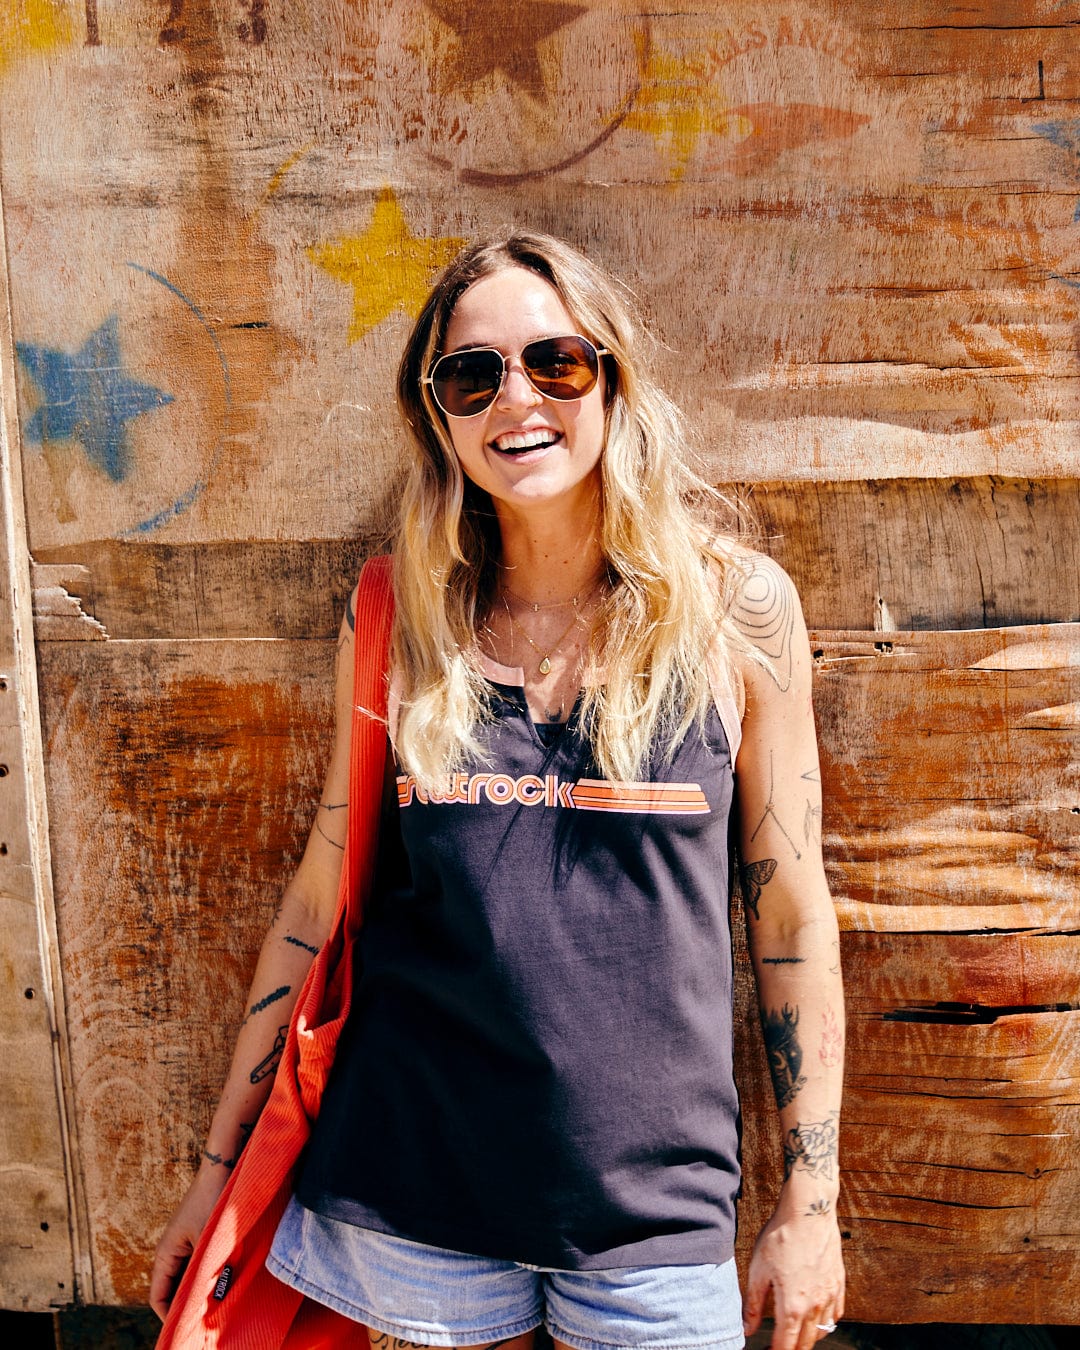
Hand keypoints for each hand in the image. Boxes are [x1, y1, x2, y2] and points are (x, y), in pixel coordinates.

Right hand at [149, 1164, 229, 1320]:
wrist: (222, 1167)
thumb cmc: (213, 1201)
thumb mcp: (209, 1242)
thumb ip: (204, 1272)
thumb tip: (207, 1302)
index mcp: (165, 1254)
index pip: (158, 1298)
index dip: (169, 1318)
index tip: (186, 1333)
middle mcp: (171, 1251)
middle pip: (171, 1290)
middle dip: (185, 1308)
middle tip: (203, 1326)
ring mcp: (185, 1243)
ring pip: (187, 1278)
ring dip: (198, 1291)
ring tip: (216, 1308)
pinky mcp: (199, 1236)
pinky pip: (198, 1265)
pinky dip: (207, 1276)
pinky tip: (225, 1282)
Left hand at [743, 1203, 844, 1349]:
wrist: (808, 1211)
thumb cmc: (780, 1237)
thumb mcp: (758, 1270)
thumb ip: (754, 1304)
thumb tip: (748, 1329)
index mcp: (793, 1307)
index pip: (785, 1346)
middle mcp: (815, 1307)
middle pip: (805, 1344)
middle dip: (791, 1349)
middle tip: (777, 1345)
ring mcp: (830, 1296)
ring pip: (822, 1332)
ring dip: (808, 1339)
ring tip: (794, 1333)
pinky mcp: (838, 1283)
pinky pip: (835, 1315)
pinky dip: (825, 1323)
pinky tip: (816, 1317)